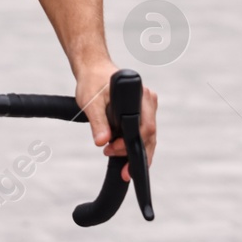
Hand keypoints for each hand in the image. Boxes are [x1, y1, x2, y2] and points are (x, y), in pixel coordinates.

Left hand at [75, 60, 157, 180]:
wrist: (94, 69)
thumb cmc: (92, 81)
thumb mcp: (91, 102)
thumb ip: (98, 121)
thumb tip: (102, 141)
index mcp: (140, 95)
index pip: (145, 127)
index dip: (131, 145)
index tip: (113, 151)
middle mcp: (148, 100)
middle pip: (150, 135)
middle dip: (136, 156)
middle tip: (123, 171)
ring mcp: (147, 106)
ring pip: (148, 136)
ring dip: (135, 152)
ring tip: (121, 165)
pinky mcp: (143, 112)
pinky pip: (144, 132)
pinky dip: (135, 145)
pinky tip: (126, 156)